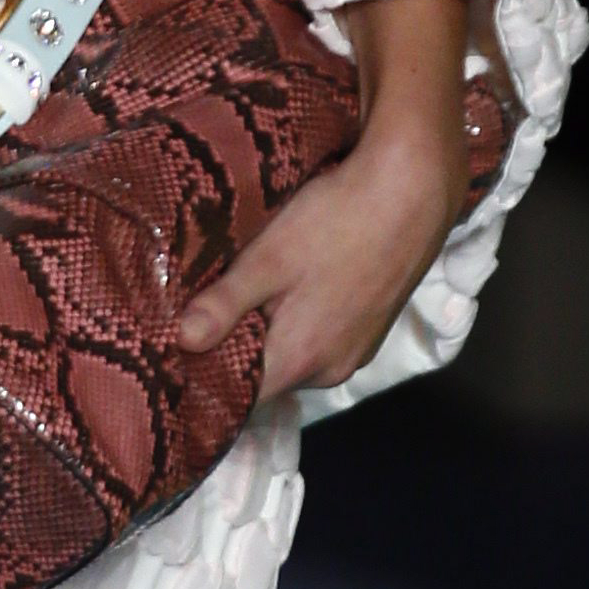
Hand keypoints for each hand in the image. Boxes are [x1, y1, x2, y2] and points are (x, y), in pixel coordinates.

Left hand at [177, 0, 475, 402]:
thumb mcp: (269, 258)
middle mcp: (331, 370)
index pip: (238, 399)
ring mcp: (356, 351)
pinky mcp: (371, 328)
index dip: (204, 380)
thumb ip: (223, 306)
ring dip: (266, 332)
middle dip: (232, 351)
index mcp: (301, 361)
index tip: (174, 356)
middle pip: (264, 377)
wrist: (414, 189)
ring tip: (242, 291)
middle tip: (197, 312)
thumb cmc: (339, 221)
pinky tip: (288, 284)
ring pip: (292, 355)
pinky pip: (320, 338)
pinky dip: (297, 321)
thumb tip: (180, 343)